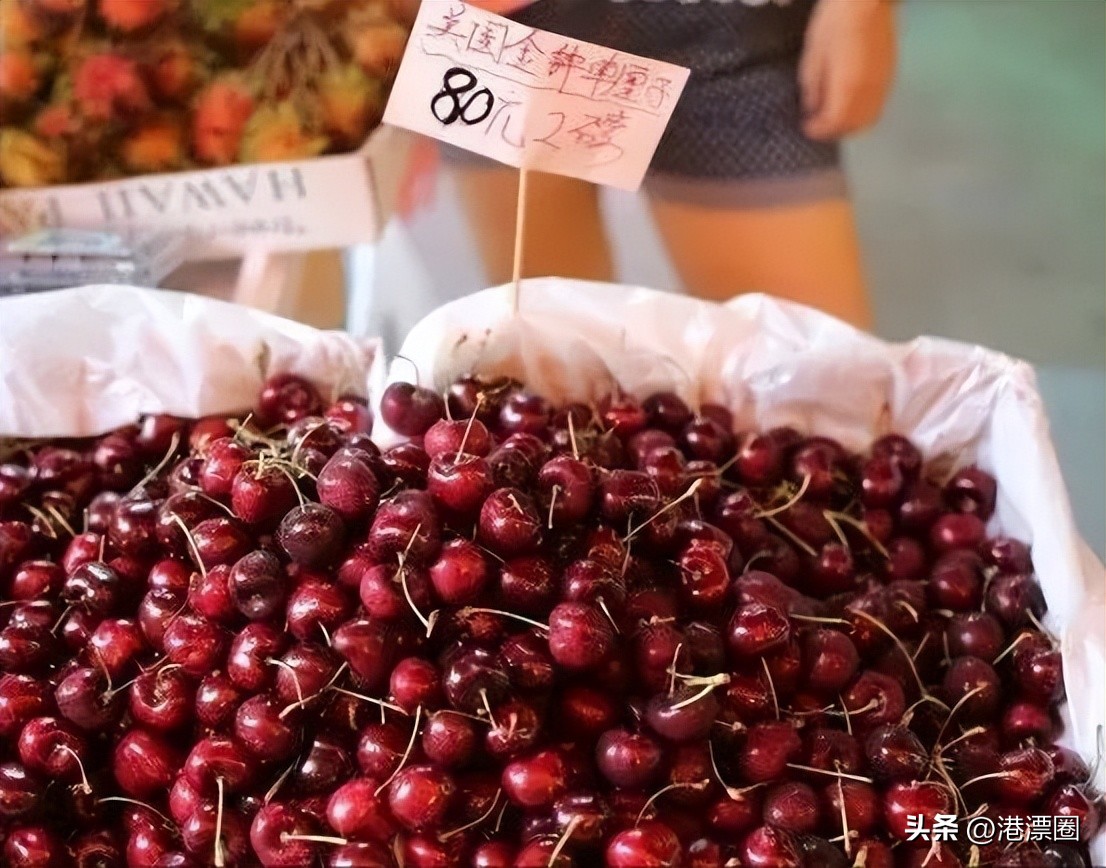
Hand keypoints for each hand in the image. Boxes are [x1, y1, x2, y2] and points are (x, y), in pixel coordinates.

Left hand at [799, 0, 896, 141]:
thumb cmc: (833, 23)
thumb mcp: (813, 55)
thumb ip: (813, 87)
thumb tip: (813, 107)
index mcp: (847, 88)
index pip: (835, 124)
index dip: (819, 130)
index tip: (806, 127)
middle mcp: (869, 91)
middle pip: (855, 126)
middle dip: (835, 131)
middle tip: (819, 125)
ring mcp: (883, 83)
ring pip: (870, 119)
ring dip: (851, 125)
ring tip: (834, 118)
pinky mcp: (890, 74)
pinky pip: (878, 105)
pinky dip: (863, 113)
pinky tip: (851, 104)